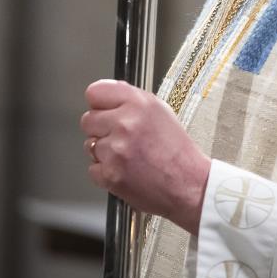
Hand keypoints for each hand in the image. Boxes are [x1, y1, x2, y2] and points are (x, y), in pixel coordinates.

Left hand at [80, 79, 210, 234]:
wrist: (188, 185)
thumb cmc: (177, 151)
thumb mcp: (161, 112)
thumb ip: (132, 100)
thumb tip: (108, 95)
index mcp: (139, 104)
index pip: (95, 92)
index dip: (99, 103)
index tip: (104, 110)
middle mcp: (125, 124)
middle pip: (87, 120)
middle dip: (100, 129)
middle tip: (119, 137)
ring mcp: (115, 150)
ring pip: (89, 145)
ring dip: (103, 152)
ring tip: (127, 156)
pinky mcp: (109, 175)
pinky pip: (92, 168)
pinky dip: (105, 172)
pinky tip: (125, 170)